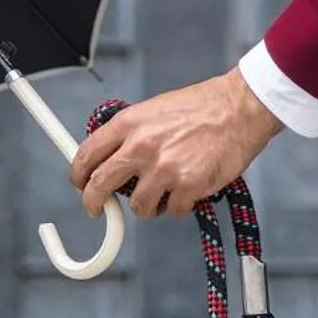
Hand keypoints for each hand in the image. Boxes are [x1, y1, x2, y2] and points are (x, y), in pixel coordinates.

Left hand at [71, 71, 284, 219]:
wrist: (240, 107)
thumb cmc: (201, 107)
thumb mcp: (155, 109)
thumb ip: (131, 133)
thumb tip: (111, 159)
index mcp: (129, 123)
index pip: (87, 154)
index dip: (78, 175)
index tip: (79, 185)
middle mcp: (141, 146)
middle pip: (100, 185)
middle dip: (94, 203)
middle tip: (98, 210)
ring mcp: (164, 168)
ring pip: (138, 207)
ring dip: (149, 205)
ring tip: (165, 191)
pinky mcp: (188, 186)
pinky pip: (173, 211)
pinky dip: (180, 206)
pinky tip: (189, 189)